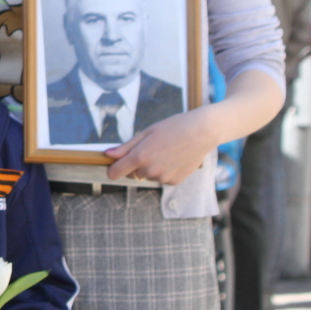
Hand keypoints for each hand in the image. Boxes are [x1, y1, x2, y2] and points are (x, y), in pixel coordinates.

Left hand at [104, 107, 221, 185]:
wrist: (202, 132)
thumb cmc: (173, 128)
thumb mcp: (146, 132)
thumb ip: (125, 147)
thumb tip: (108, 155)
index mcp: (140, 157)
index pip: (115, 173)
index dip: (113, 168)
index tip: (116, 163)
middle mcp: (150, 171)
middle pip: (132, 174)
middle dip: (135, 164)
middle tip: (150, 148)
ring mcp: (163, 178)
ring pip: (147, 176)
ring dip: (151, 167)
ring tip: (165, 151)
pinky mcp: (174, 182)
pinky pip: (161, 178)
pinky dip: (164, 171)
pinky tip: (174, 158)